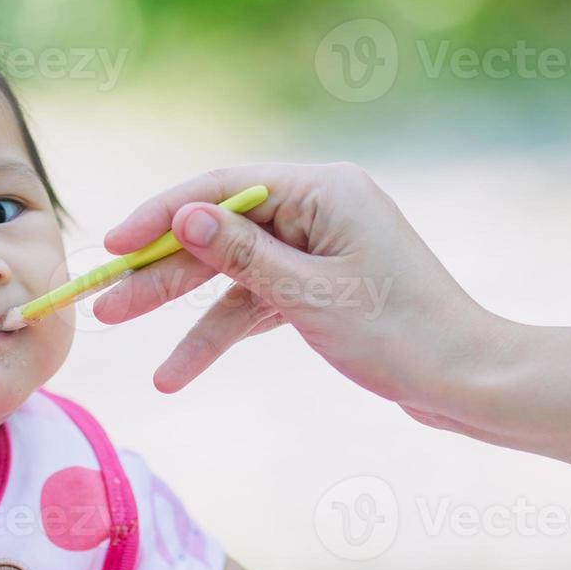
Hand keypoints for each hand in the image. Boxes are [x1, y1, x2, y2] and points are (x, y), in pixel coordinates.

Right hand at [94, 162, 504, 414]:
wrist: (467, 381)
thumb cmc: (400, 334)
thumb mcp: (310, 295)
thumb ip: (242, 254)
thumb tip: (184, 215)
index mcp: (323, 190)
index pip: (221, 187)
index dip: (160, 215)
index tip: (111, 245)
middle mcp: (317, 209)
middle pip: (218, 232)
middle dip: (159, 270)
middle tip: (103, 303)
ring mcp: (316, 249)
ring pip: (228, 272)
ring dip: (179, 308)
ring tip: (121, 331)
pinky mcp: (316, 287)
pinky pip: (253, 302)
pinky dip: (218, 333)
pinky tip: (177, 371)